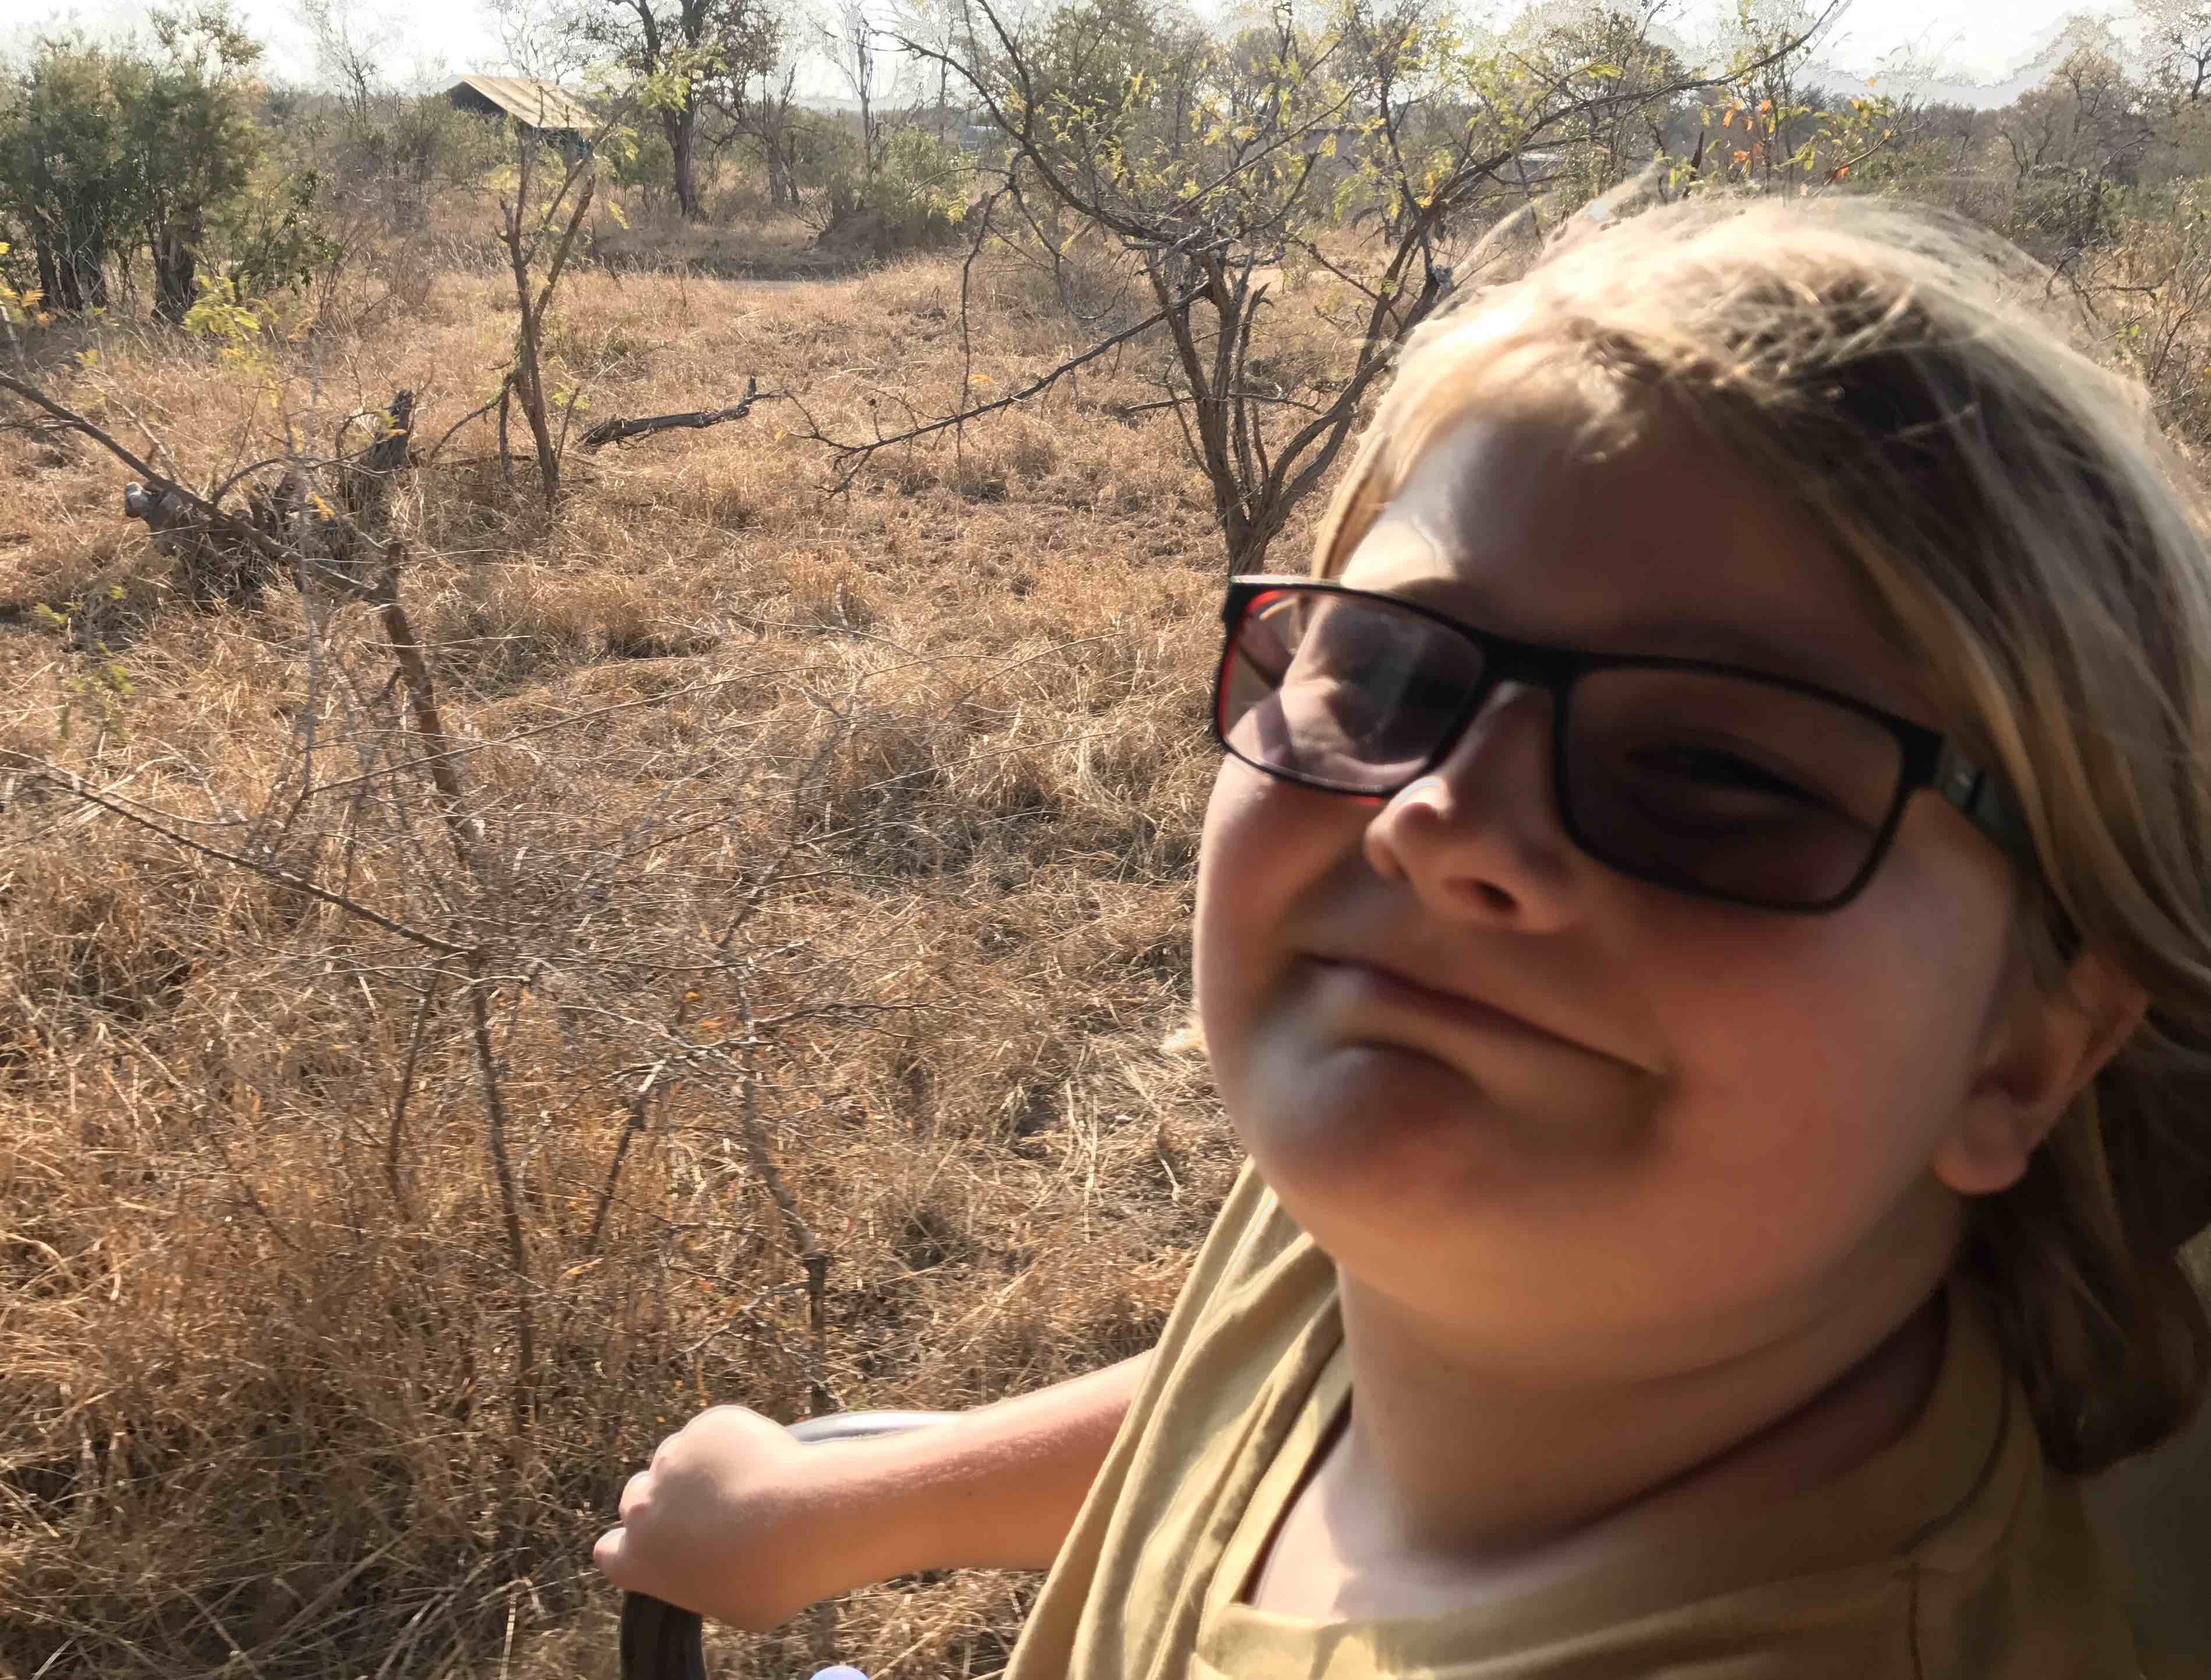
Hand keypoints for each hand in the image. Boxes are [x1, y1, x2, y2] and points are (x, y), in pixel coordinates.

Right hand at [593, 1405, 842, 1630]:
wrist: (802, 1521)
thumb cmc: (771, 1579)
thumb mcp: (731, 1608)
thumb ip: (705, 1583)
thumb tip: (716, 1568)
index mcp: (638, 1559)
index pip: (610, 1551)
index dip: (633, 1547)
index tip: (659, 1545)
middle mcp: (644, 1506)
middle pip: (637, 1497)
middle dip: (664, 1502)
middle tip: (709, 1511)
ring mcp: (674, 1458)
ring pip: (677, 1458)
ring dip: (700, 1469)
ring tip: (749, 1487)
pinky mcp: (707, 1425)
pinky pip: (714, 1432)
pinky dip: (734, 1442)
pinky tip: (765, 1461)